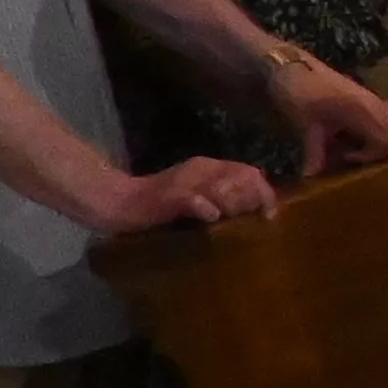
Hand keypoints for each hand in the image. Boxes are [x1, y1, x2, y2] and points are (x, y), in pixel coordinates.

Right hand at [104, 156, 275, 230]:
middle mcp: (201, 169)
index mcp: (209, 167)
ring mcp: (185, 181)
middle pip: (244, 177)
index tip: (268, 215)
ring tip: (226, 220)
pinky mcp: (170, 197)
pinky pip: (197, 200)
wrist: (118, 203)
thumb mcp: (196, 197)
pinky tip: (210, 220)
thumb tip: (254, 207)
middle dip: (251, 201)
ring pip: (225, 187)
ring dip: (232, 206)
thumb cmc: (159, 205)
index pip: (250, 171)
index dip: (264, 193)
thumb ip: (222, 197)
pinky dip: (208, 209)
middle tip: (245, 220)